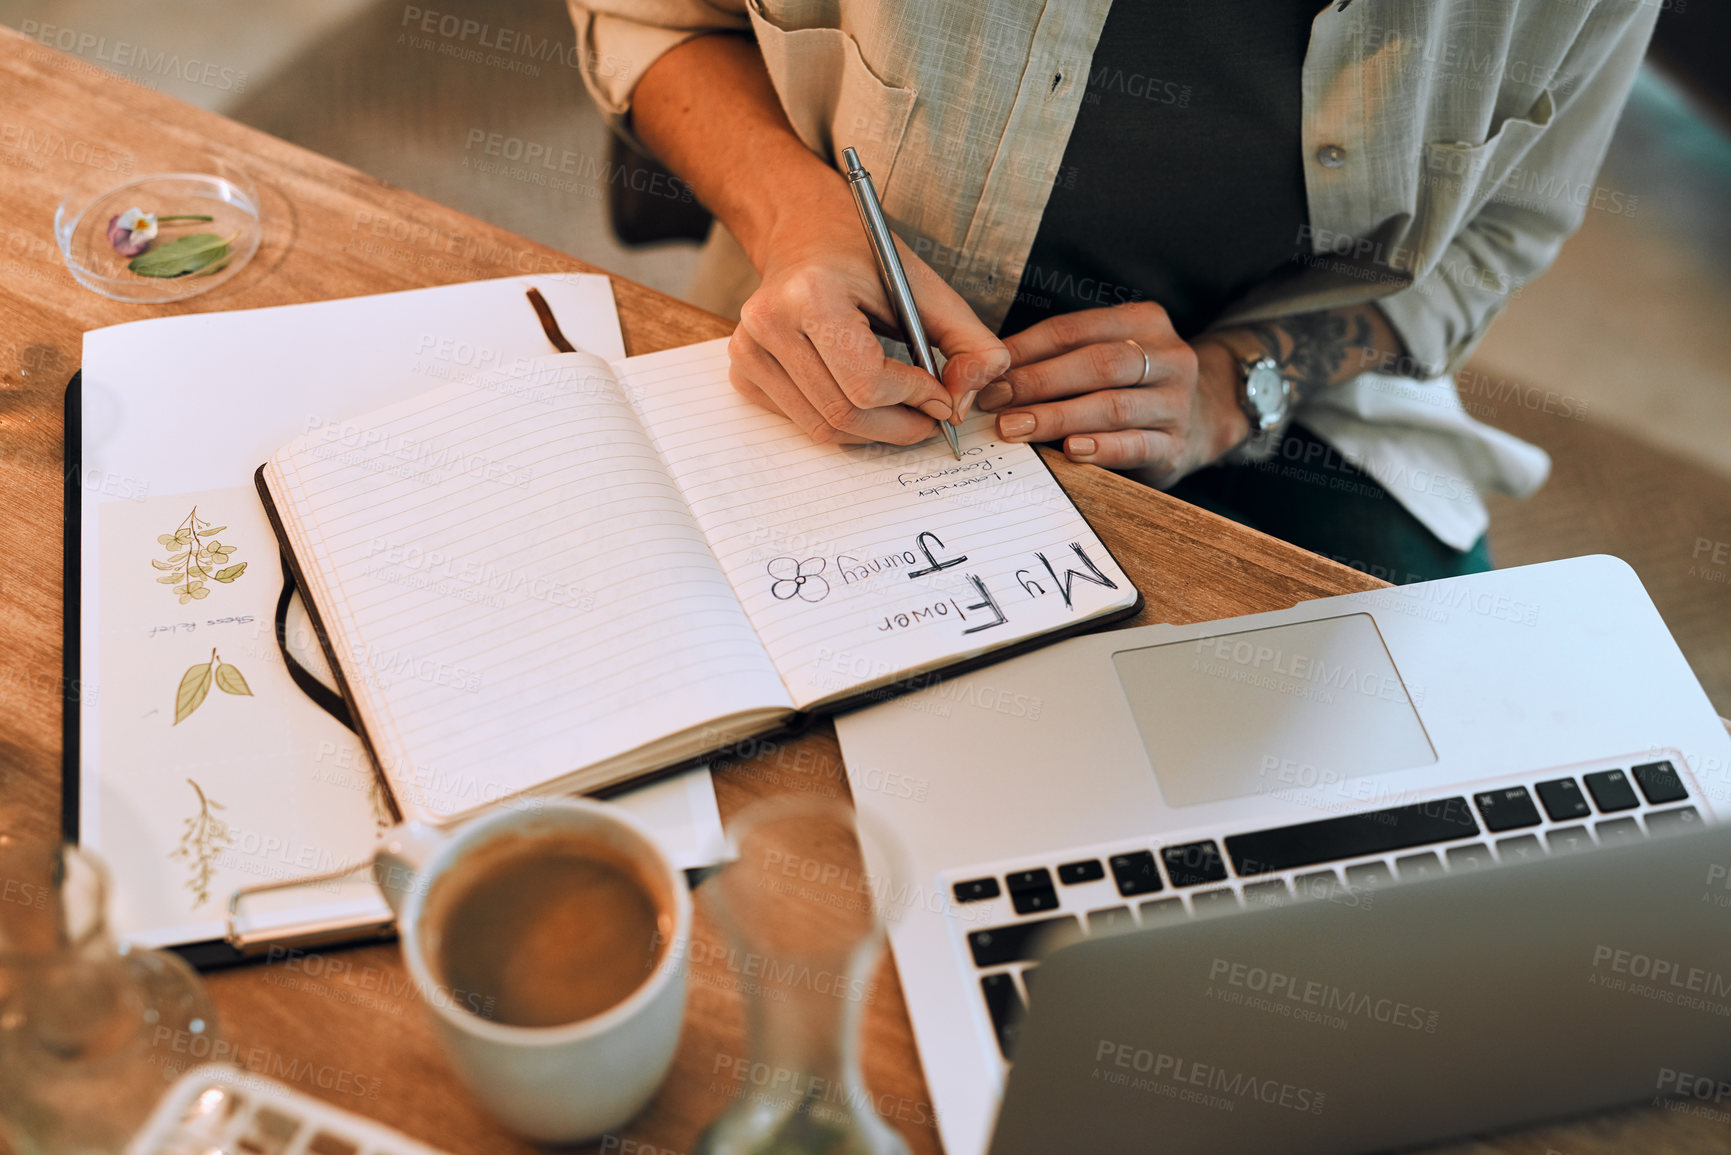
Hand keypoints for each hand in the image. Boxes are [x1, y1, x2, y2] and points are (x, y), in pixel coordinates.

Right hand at [728, 183, 1009, 444]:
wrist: (803, 231)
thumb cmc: (863, 257)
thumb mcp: (926, 286)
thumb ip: (968, 341)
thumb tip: (965, 402)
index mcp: (811, 293)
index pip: (866, 383)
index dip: (915, 399)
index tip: (943, 397)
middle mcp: (769, 323)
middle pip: (844, 414)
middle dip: (899, 426)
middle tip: (931, 418)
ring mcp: (748, 351)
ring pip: (823, 427)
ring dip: (874, 431)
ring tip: (904, 411)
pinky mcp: (744, 372)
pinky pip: (803, 423)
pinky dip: (843, 423)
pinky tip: (863, 398)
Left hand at [977, 301, 1250, 483]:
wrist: (1202, 418)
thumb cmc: (1132, 385)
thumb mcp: (1104, 355)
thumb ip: (1057, 357)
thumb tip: (988, 373)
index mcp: (1143, 322)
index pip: (1073, 330)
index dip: (1026, 350)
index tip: (986, 373)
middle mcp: (1167, 356)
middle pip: (1095, 364)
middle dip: (1038, 383)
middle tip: (994, 402)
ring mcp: (1176, 401)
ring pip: (1112, 405)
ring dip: (1057, 418)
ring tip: (1015, 428)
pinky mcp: (1176, 444)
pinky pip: (1136, 445)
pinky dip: (1101, 448)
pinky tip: (1071, 450)